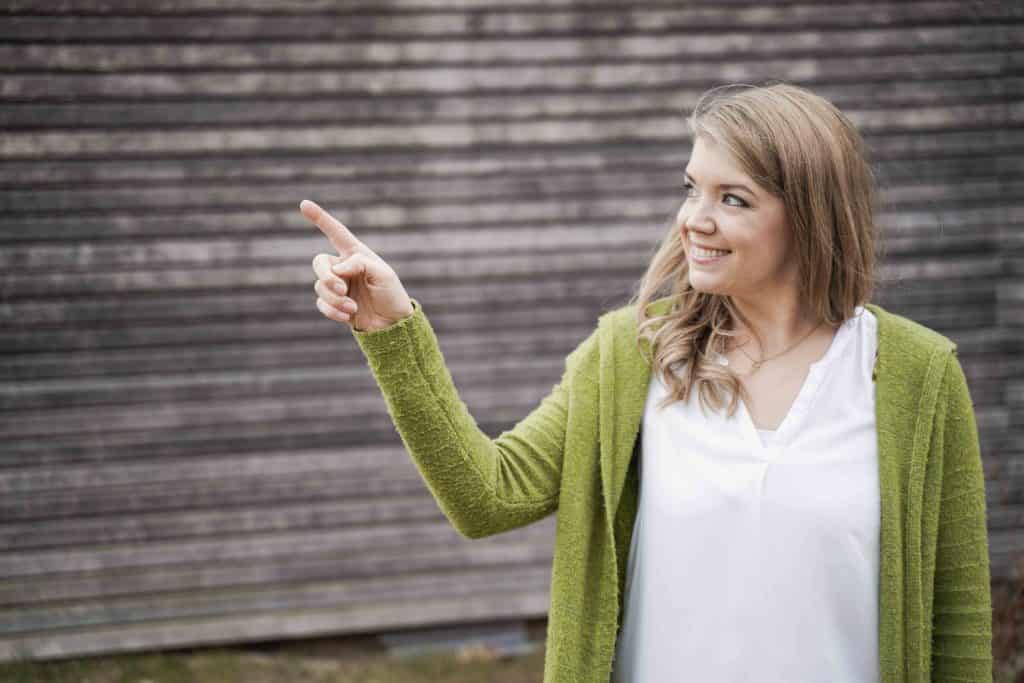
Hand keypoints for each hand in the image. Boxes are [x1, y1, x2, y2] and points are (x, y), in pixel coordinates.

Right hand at [301, 199, 414, 331]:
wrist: (393, 324)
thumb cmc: (391, 294)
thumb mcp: (382, 274)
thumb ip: (360, 264)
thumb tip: (337, 268)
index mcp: (356, 254)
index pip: (335, 232)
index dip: (320, 218)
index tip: (304, 204)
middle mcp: (343, 267)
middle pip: (319, 263)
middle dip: (326, 276)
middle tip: (341, 288)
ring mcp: (337, 286)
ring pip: (320, 286)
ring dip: (334, 298)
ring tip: (352, 306)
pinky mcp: (334, 304)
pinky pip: (322, 304)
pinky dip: (333, 310)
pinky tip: (348, 315)